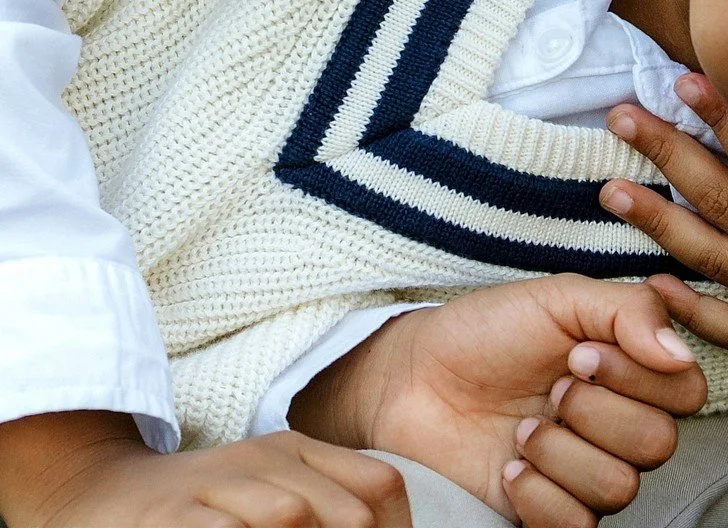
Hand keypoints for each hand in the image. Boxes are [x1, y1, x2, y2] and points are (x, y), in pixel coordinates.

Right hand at [0, 410, 409, 527]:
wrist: (106, 495)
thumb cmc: (208, 507)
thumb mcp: (275, 494)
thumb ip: (328, 510)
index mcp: (300, 452)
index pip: (379, 487)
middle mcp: (266, 461)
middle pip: (347, 512)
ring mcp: (219, 485)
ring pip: (293, 516)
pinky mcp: (173, 518)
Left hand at [291, 276, 707, 525]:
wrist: (413, 379)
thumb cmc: (487, 331)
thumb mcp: (558, 298)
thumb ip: (628, 311)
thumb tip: (679, 353)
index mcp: (630, 371)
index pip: (686, 392)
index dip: (639, 376)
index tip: (580, 352)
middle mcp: (617, 426)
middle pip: (658, 444)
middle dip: (595, 411)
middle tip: (551, 387)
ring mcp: (583, 474)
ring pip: (619, 487)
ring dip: (561, 451)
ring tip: (521, 427)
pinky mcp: (548, 515)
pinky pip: (577, 525)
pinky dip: (539, 494)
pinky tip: (508, 467)